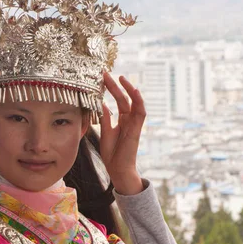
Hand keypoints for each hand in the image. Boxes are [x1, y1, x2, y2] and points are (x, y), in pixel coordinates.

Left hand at [100, 72, 145, 194]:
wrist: (118, 169)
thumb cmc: (112, 154)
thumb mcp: (105, 132)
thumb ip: (105, 118)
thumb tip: (101, 103)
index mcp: (122, 120)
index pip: (118, 101)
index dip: (110, 89)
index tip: (102, 78)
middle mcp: (129, 120)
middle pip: (123, 98)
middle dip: (115, 85)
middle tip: (105, 73)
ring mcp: (134, 124)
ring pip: (133, 102)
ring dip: (127, 89)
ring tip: (120, 77)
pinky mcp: (136, 129)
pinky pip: (140, 113)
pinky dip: (139, 102)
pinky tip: (134, 91)